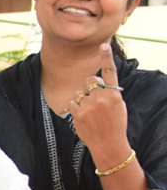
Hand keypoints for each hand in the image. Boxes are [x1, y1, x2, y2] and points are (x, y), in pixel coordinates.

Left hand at [68, 44, 130, 169]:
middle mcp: (102, 98)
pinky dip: (75, 108)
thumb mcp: (118, 106)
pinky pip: (72, 103)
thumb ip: (108, 93)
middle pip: (89, 81)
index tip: (103, 45)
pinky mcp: (78, 113)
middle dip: (89, 87)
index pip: (110, 73)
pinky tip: (83, 117)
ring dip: (82, 99)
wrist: (109, 144)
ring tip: (90, 112)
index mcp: (114, 94)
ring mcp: (89, 105)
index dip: (107, 58)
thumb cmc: (114, 124)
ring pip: (79, 93)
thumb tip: (95, 82)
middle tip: (94, 99)